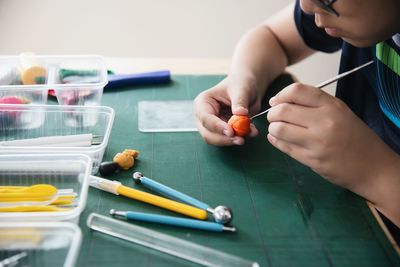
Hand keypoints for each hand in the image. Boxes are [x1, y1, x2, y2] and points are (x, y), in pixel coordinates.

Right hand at [194, 75, 259, 145]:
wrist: (249, 87)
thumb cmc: (241, 83)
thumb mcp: (241, 89)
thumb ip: (240, 101)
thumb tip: (240, 114)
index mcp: (203, 102)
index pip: (206, 118)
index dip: (217, 127)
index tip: (231, 132)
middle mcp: (204, 116)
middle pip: (208, 134)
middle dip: (224, 139)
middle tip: (240, 140)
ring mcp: (212, 125)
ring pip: (218, 140)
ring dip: (233, 140)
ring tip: (250, 132)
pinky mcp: (223, 131)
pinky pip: (229, 139)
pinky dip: (240, 138)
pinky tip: (251, 132)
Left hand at [266, 83, 397, 191]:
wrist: (372, 166)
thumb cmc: (353, 136)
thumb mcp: (339, 112)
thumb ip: (313, 104)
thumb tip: (278, 102)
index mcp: (331, 105)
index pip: (296, 91)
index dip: (280, 95)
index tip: (276, 102)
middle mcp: (324, 121)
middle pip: (283, 110)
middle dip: (272, 113)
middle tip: (274, 117)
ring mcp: (317, 142)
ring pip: (279, 129)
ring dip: (272, 128)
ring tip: (277, 129)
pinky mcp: (311, 159)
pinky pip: (284, 147)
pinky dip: (276, 141)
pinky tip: (278, 139)